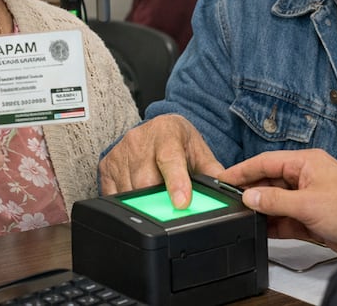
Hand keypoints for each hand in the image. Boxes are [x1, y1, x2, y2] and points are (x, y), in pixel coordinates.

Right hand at [99, 114, 223, 207]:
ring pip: (128, 191)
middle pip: (146, 182)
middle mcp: (140, 140)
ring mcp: (120, 152)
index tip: (182, 202)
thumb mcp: (199, 152)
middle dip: (158, 200)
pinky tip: (137, 197)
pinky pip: (112, 195)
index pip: (169, 159)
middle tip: (170, 208)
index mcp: (167, 133)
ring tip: (155, 199)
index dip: (176, 182)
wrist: (159, 127)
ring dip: (142, 204)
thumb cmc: (179, 141)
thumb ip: (213, 172)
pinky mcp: (106, 165)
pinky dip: (126, 204)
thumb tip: (229, 192)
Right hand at [217, 149, 336, 255]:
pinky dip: (273, 224)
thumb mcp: (306, 204)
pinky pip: (284, 218)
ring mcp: (307, 197)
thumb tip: (249, 197)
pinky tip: (261, 229)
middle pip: (268, 181)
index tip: (223, 178)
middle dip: (250, 192)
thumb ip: (274, 201)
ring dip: (261, 210)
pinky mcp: (309, 216)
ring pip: (275, 201)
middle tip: (228, 201)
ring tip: (241, 216)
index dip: (243, 170)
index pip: (266, 162)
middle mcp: (304, 176)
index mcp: (305, 163)